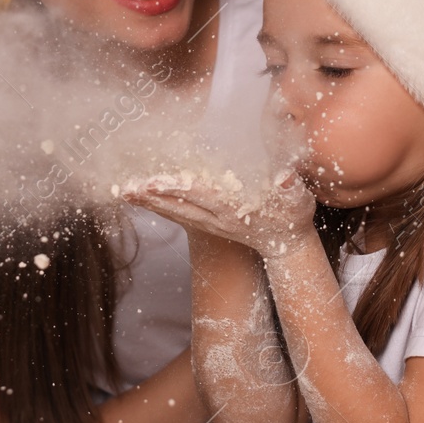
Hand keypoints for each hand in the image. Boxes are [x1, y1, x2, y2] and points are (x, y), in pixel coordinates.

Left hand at [123, 167, 315, 258]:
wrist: (287, 245)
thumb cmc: (293, 217)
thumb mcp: (299, 202)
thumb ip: (292, 188)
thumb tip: (284, 177)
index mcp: (235, 209)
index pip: (200, 195)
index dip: (177, 187)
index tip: (153, 181)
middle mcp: (216, 219)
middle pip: (178, 206)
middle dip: (151, 197)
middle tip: (124, 188)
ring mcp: (209, 223)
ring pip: (173, 211)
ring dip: (148, 202)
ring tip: (123, 191)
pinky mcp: (206, 223)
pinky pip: (177, 214)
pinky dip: (157, 205)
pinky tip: (141, 197)